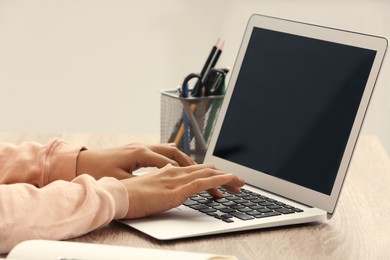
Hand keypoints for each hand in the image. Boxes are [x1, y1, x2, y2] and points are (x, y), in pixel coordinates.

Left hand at [76, 143, 194, 179]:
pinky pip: (160, 150)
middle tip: (203, 171)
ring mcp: (140, 146)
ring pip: (168, 149)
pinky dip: (171, 156)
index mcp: (140, 153)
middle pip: (173, 151)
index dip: (184, 171)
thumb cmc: (100, 172)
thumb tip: (161, 184)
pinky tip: (176, 162)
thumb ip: (143, 182)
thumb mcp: (121, 181)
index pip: (168, 161)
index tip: (197, 179)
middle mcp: (143, 146)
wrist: (81, 162)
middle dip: (189, 161)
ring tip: (194, 168)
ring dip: (182, 158)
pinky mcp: (137, 150)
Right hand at [119, 163, 244, 218]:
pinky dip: (218, 180)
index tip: (223, 179)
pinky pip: (201, 183)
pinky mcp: (175, 190)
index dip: (212, 173)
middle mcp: (175, 172)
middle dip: (224, 175)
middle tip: (238, 182)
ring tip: (240, 182)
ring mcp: (176, 180)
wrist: (117, 196)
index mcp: (169, 172)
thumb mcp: (149, 188)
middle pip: (205, 170)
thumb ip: (162, 184)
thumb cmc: (129, 195)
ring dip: (226, 177)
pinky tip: (229, 180)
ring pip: (207, 174)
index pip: (196, 170)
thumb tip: (170, 187)